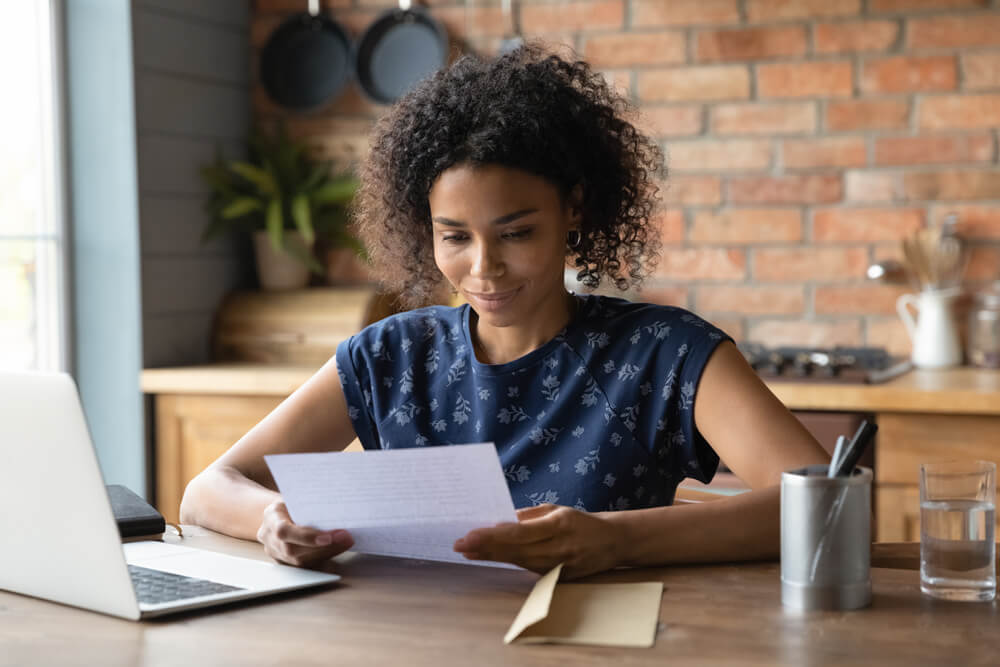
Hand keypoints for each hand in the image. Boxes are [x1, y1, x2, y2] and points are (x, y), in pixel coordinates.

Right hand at [257, 499, 353, 566]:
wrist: (277, 513)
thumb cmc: (291, 502)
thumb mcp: (296, 497)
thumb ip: (310, 504)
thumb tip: (339, 509)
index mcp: (271, 517)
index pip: (284, 531)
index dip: (305, 537)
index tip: (328, 537)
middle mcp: (269, 537)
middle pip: (293, 550)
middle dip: (323, 547)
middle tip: (346, 538)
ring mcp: (275, 552)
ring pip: (300, 561)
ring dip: (327, 552)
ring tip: (346, 542)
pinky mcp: (284, 561)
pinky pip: (305, 565)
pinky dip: (324, 557)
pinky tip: (338, 548)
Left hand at [453, 504, 625, 578]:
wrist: (612, 543)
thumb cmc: (581, 522)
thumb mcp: (557, 509)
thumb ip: (529, 516)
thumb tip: (500, 521)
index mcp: (559, 525)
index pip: (519, 534)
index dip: (492, 537)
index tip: (470, 535)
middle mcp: (558, 548)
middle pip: (514, 551)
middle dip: (484, 548)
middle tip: (458, 544)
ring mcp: (558, 566)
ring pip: (517, 561)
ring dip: (491, 556)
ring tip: (468, 551)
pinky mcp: (557, 578)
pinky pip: (526, 568)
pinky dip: (506, 561)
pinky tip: (488, 557)